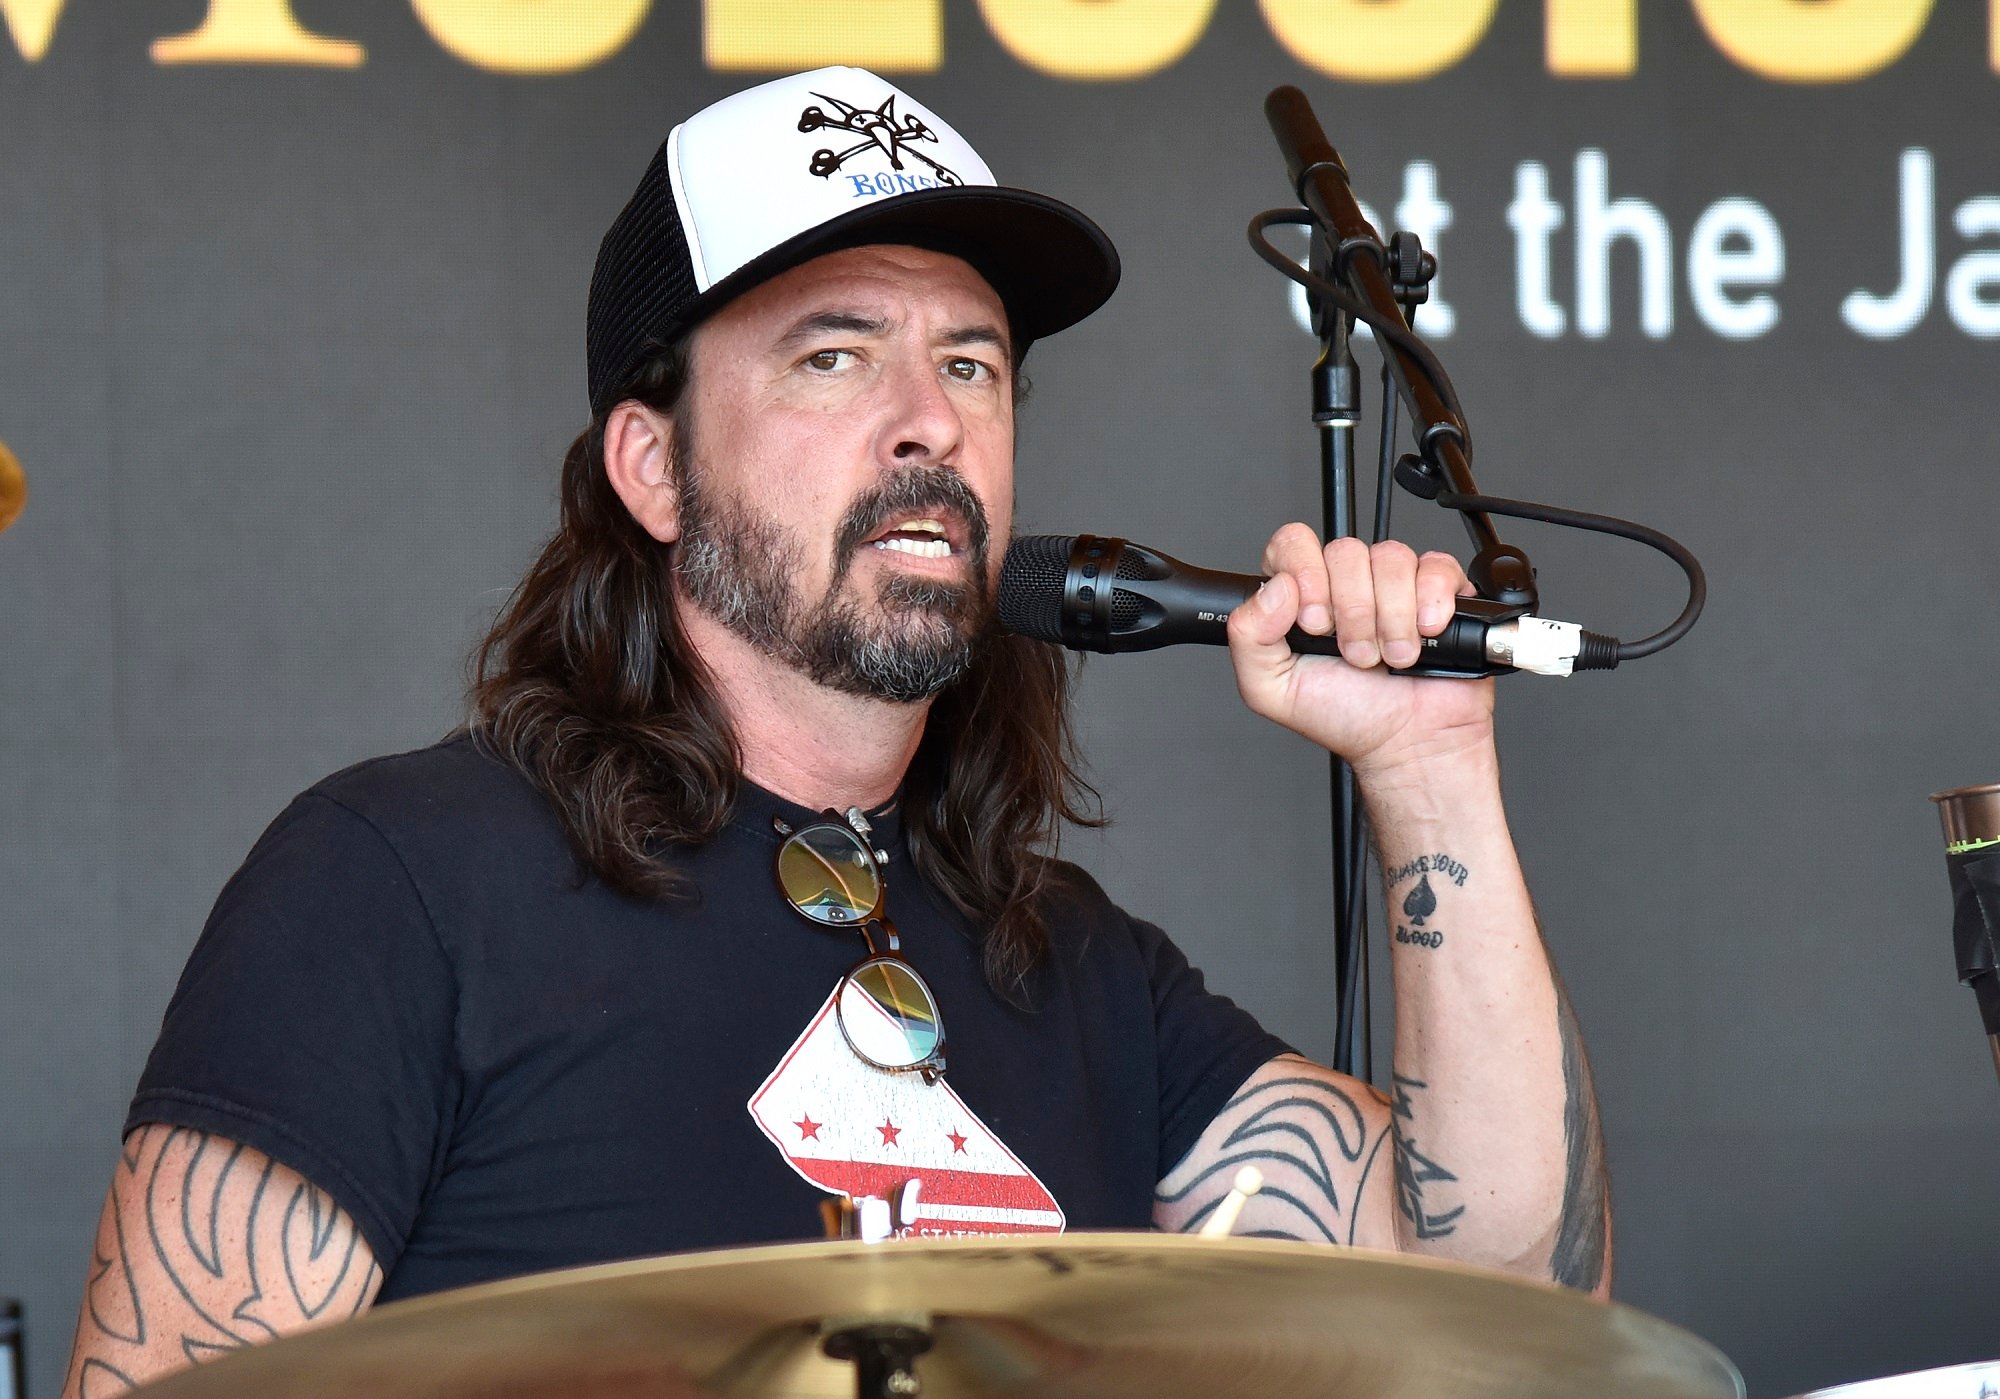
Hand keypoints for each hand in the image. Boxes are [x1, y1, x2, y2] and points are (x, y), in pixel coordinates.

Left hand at [1226, 524, 1497, 777]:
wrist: (1408, 743)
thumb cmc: (1344, 717)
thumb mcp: (1271, 689)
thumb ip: (1248, 636)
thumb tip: (1274, 588)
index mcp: (1301, 597)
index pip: (1292, 545)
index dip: (1305, 574)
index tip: (1314, 622)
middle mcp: (1345, 584)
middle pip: (1345, 550)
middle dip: (1352, 612)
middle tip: (1356, 654)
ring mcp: (1392, 584)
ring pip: (1391, 558)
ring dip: (1391, 618)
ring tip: (1391, 656)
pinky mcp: (1437, 590)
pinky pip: (1435, 567)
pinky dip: (1431, 604)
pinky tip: (1425, 635)